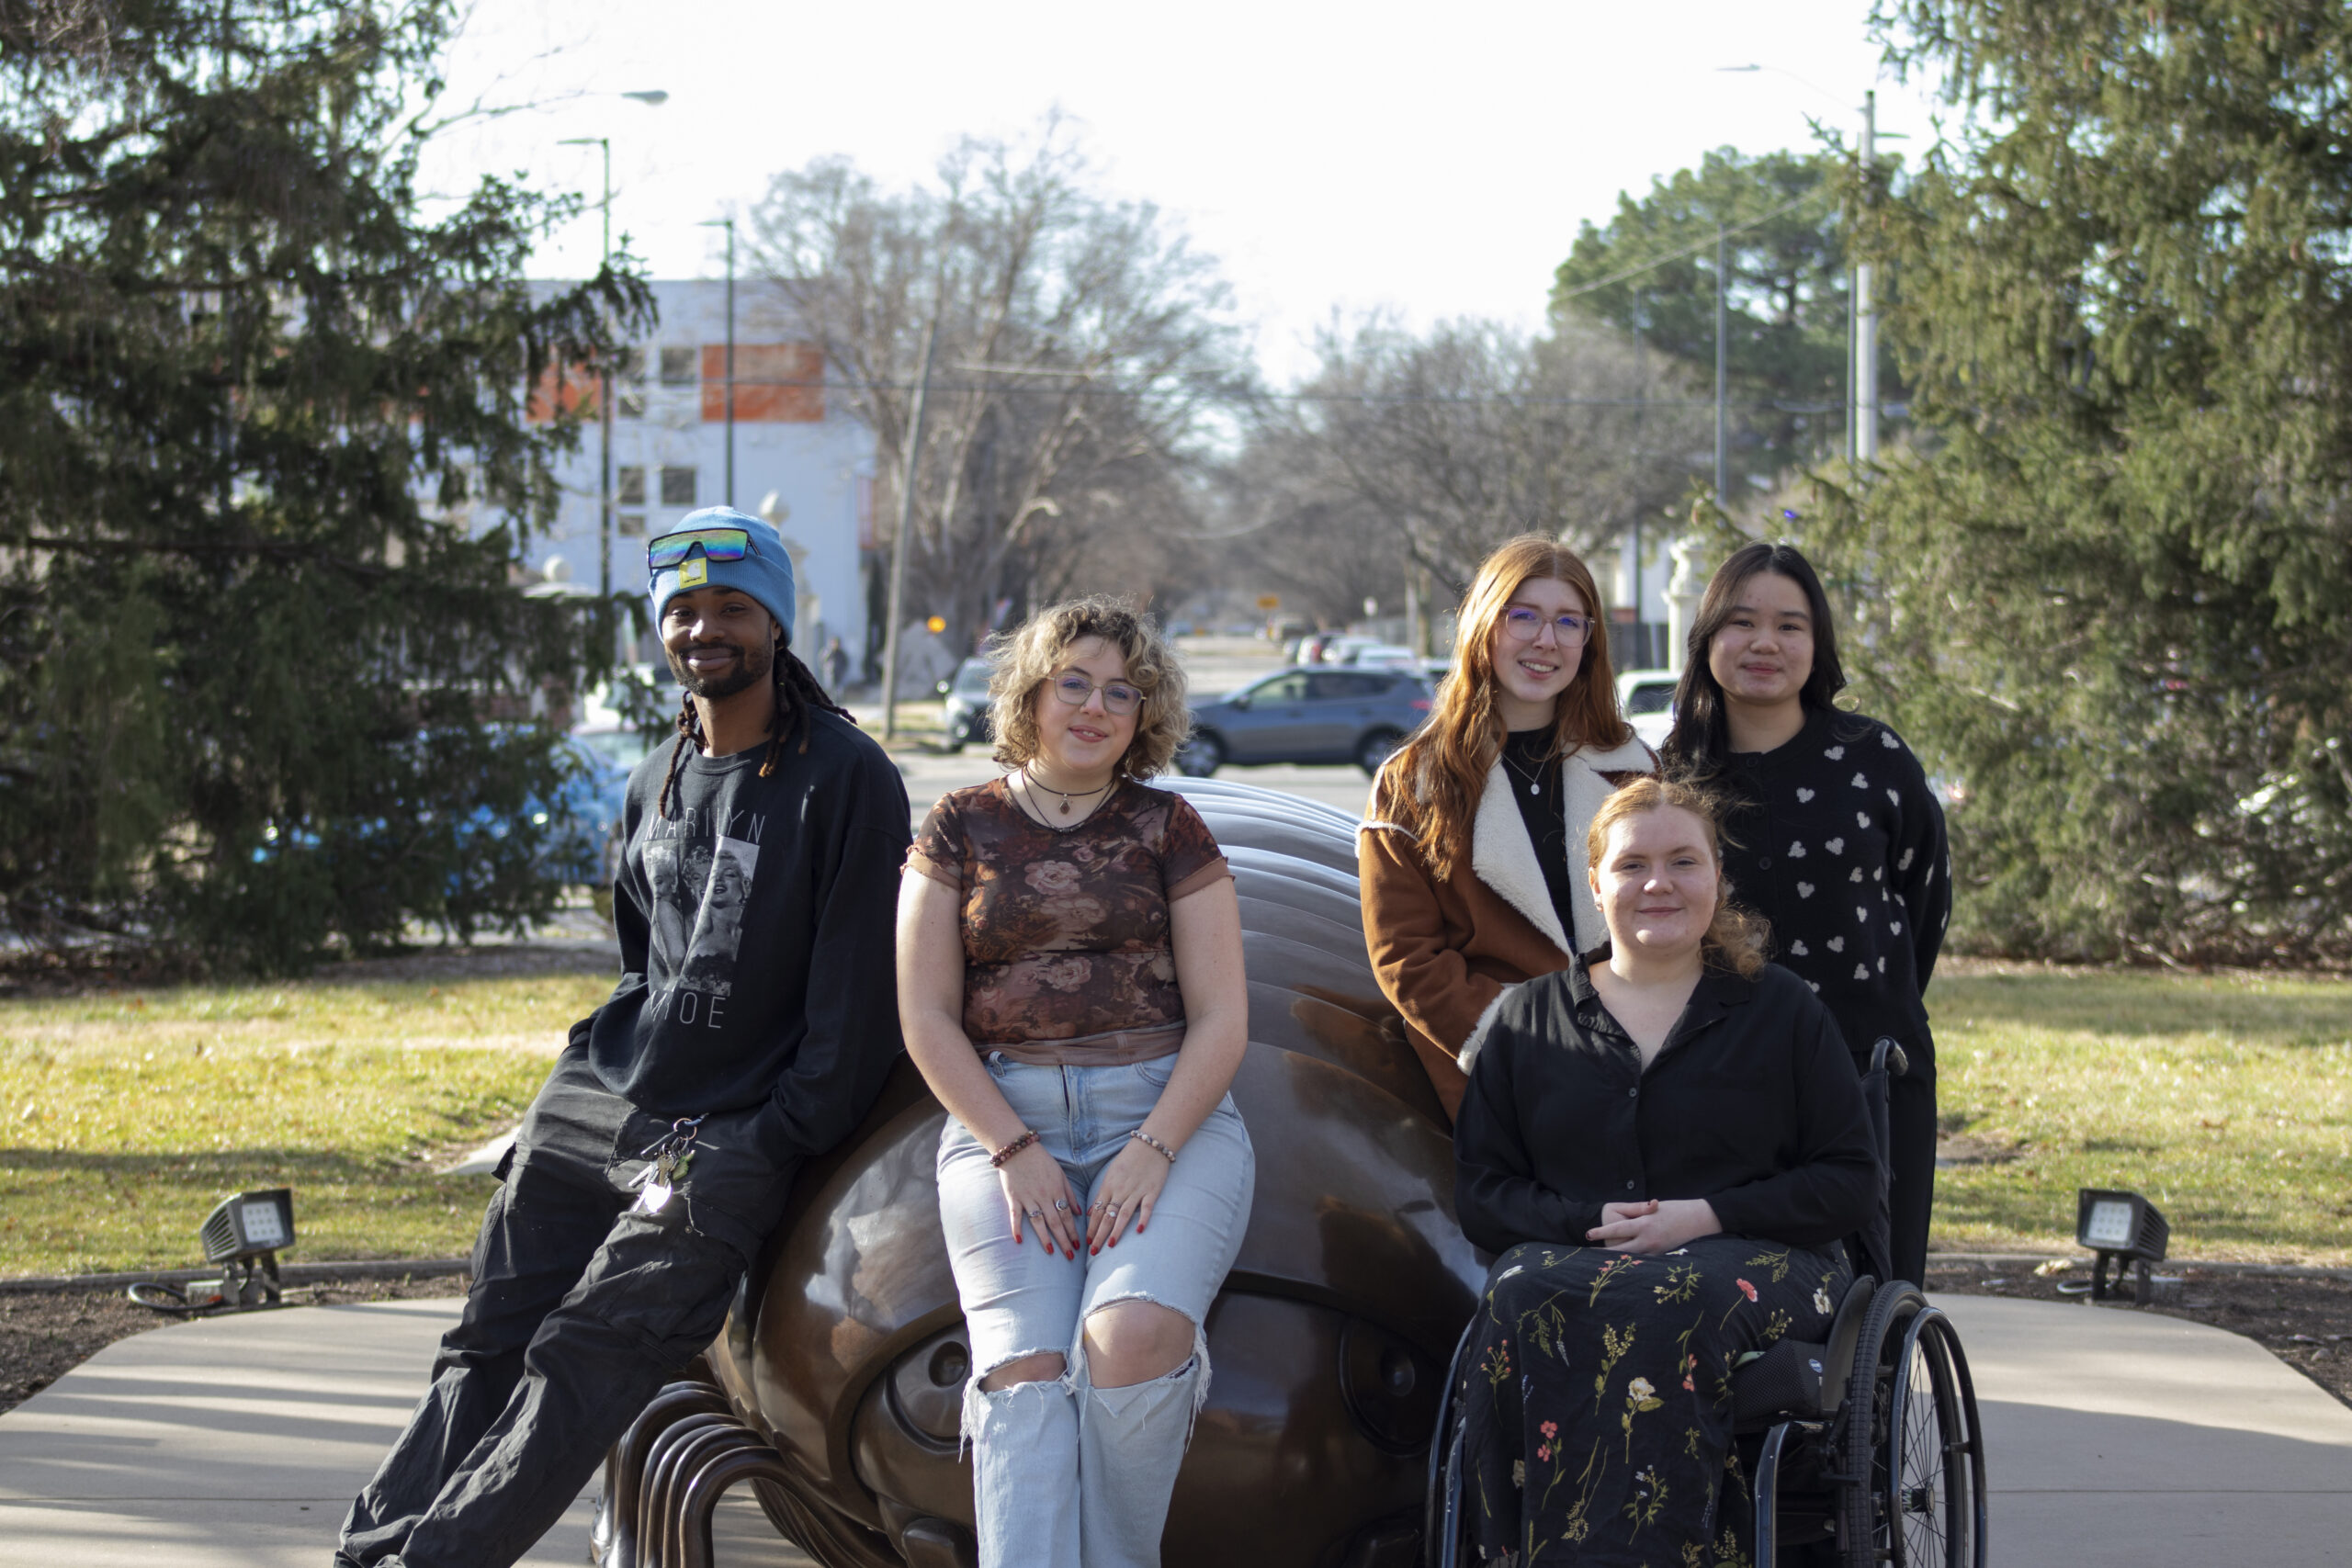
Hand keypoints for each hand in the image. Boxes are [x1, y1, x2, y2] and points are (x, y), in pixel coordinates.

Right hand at [998, 1143, 1079, 1258]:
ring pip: (1038, 1222)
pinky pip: (1015, 1215)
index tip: (1078, 1246)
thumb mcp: (1060, 1174)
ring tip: (1051, 1252)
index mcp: (1056, 1190)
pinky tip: (1019, 1241)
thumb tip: (1079, 1212)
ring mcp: (1028, 1197)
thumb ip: (1069, 1193)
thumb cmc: (1041, 1161)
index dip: (1073, 1231)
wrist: (1018, 1149)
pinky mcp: (1014, 1197)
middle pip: (1055, 1222)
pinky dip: (1016, 1228)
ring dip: (1045, 1238)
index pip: (1067, 1215)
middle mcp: (1044, 1196)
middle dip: (1064, 1240)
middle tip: (1070, 1256)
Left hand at [1086, 1140, 1172, 1253]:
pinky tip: (1139, 1231)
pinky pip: (1146, 1207)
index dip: (1091, 1227)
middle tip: (1093, 1251)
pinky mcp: (1152, 1191)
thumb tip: (1090, 1212)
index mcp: (1108, 1186)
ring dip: (1116, 1231)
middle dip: (1099, 1235)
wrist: (1150, 1144)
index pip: (1097, 1210)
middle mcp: (1120, 1190)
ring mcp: (1136, 1191)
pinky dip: (1143, 1219)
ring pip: (1123, 1215)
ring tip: (1110, 1246)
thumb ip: (1102, 1193)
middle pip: (1107, 1216)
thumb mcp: (1111, 1173)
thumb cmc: (1129, 1158)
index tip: (1087, 1242)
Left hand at [1586, 1198, 1719, 1254]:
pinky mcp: (1662, 1256)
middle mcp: (1648, 1240)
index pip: (1617, 1230)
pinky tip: (1625, 1266)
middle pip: (1620, 1250)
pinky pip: (1644, 1262)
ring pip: (1631, 1258)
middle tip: (1589, 1256)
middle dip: (1605, 1253)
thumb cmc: (1676, 1210)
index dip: (1601, 1233)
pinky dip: (1633, 1263)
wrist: (1700, 1221)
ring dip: (1618, 1260)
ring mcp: (1656, 1250)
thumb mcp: (1654, 1208)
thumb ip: (1636, 1213)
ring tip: (1603, 1263)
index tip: (1588, 1235)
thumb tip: (1620, 1222)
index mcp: (1644, 1224)